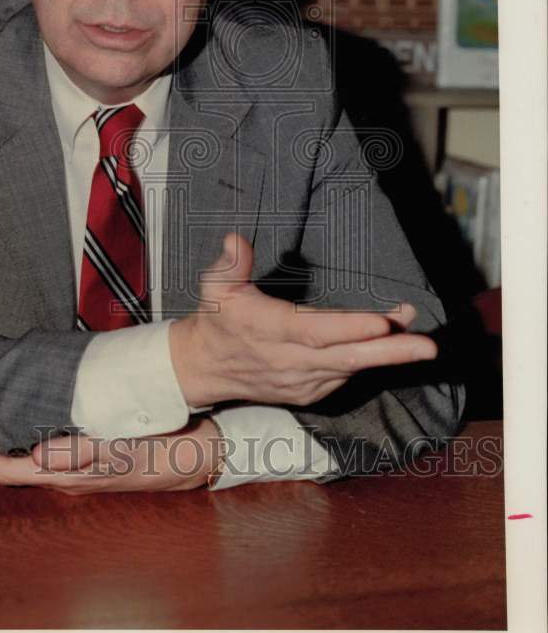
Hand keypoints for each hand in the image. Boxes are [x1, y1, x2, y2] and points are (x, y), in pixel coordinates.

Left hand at [0, 417, 222, 493]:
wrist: (200, 453)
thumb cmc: (164, 451)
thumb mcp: (125, 451)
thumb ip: (82, 453)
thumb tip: (36, 456)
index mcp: (73, 475)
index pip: (13, 472)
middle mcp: (72, 476)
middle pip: (16, 470)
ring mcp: (83, 469)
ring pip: (32, 463)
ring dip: (6, 450)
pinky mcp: (95, 456)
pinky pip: (52, 452)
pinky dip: (31, 443)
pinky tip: (27, 428)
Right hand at [169, 232, 437, 408]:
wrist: (205, 368)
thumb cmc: (217, 320)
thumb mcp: (214, 287)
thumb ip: (229, 264)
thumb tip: (236, 240)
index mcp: (267, 329)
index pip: (313, 331)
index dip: (349, 328)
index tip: (381, 321)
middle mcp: (288, 360)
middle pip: (345, 358)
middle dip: (389, 351)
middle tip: (427, 346)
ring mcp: (301, 381)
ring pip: (351, 369)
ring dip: (386, 354)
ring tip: (419, 337)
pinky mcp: (309, 392)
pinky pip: (345, 377)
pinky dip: (368, 362)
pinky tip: (389, 345)